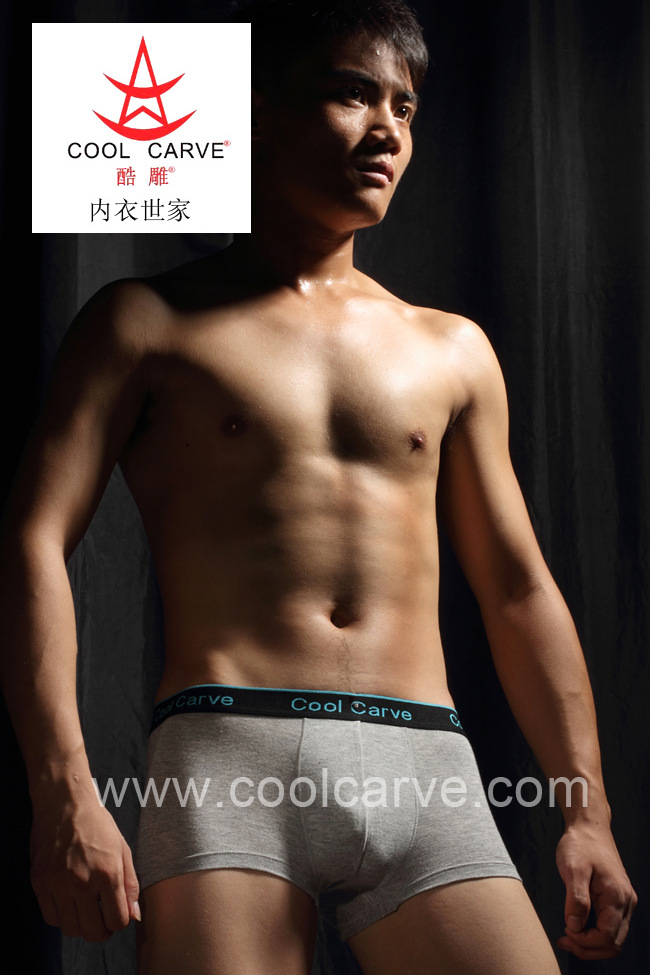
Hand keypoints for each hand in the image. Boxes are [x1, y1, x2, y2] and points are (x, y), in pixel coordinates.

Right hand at [30, 789, 139, 940]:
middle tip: (102, 919)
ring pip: (70, 929)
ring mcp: (58, 884)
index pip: (117, 921)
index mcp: (108, 873)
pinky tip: (69, 902)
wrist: (64, 803)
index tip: (117, 914)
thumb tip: (134, 915)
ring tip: (86, 909)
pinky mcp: (40, 883)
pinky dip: (62, 917)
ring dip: (81, 925)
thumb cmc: (97, 824)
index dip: (120, 922)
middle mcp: (82, 882)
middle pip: (93, 932)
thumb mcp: (122, 849)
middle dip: (102, 930)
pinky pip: (51, 917)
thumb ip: (130, 884)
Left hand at [555, 822, 636, 958]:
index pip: (607, 936)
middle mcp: (626, 902)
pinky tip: (576, 928)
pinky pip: (610, 927)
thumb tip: (575, 926)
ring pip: (613, 938)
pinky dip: (594, 934)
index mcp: (617, 896)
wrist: (590, 827)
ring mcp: (624, 902)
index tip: (565, 931)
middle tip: (564, 940)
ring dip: (591, 944)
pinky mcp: (617, 899)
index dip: (585, 942)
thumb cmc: (580, 844)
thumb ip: (576, 899)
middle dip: (588, 949)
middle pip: (613, 943)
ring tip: (568, 937)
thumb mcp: (573, 868)